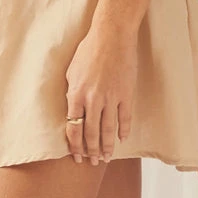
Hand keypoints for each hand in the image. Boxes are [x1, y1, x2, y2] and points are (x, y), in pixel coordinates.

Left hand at [64, 24, 137, 165]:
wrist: (111, 35)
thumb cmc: (89, 49)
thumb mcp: (72, 70)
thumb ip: (71, 92)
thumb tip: (72, 108)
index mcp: (76, 94)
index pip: (74, 129)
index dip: (75, 146)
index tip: (77, 157)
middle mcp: (93, 99)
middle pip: (91, 134)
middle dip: (91, 151)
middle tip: (93, 163)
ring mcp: (111, 98)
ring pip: (107, 130)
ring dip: (106, 147)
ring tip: (106, 158)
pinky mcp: (126, 93)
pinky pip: (125, 118)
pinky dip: (123, 130)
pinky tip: (122, 139)